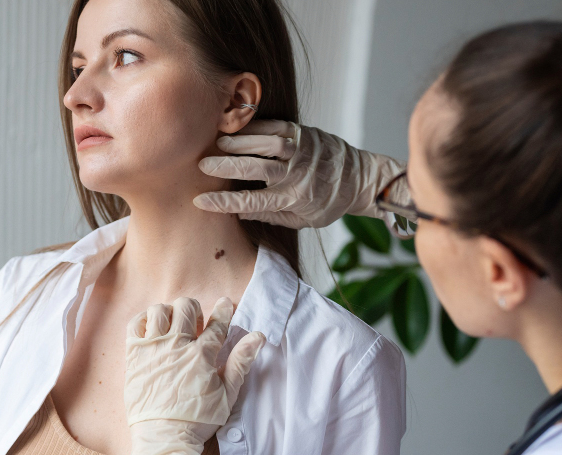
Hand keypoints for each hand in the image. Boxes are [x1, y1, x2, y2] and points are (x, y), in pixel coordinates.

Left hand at [123, 297, 265, 454]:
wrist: (164, 437)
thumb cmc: (197, 419)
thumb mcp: (227, 394)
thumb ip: (241, 362)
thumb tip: (258, 337)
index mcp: (202, 355)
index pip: (217, 322)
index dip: (223, 310)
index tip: (225, 303)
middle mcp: (177, 346)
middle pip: (186, 307)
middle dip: (194, 310)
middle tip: (195, 324)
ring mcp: (153, 348)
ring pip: (159, 310)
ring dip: (169, 313)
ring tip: (172, 326)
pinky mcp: (134, 355)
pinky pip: (135, 324)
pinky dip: (144, 321)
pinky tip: (152, 330)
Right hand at [194, 120, 403, 227]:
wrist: (361, 177)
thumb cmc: (329, 202)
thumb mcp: (302, 221)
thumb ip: (270, 216)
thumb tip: (238, 213)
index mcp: (294, 199)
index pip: (253, 202)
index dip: (224, 202)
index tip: (200, 201)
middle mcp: (297, 174)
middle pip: (256, 169)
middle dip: (226, 167)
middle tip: (201, 165)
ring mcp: (301, 151)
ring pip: (265, 144)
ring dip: (239, 142)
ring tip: (216, 144)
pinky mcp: (304, 132)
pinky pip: (275, 126)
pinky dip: (254, 127)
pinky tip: (236, 128)